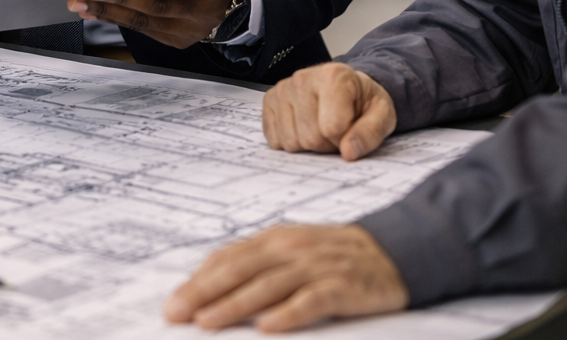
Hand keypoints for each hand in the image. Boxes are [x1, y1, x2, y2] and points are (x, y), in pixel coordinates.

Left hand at [67, 0, 234, 48]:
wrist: (227, 3)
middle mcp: (202, 13)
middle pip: (157, 7)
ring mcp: (188, 32)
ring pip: (144, 23)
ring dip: (109, 13)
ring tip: (81, 3)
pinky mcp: (175, 42)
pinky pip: (141, 31)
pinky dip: (114, 20)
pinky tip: (92, 12)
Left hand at [164, 225, 407, 331]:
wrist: (393, 251)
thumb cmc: (334, 256)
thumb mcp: (292, 251)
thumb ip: (257, 265)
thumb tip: (210, 286)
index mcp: (275, 239)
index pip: (228, 259)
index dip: (198, 280)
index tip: (173, 303)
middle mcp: (291, 249)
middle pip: (240, 271)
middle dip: (203, 293)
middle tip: (176, 314)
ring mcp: (316, 266)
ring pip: (267, 286)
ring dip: (234, 305)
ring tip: (207, 322)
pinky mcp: (342, 286)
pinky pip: (311, 301)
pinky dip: (287, 313)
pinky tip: (267, 327)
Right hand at [263, 62, 395, 161]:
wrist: (347, 86)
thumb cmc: (363, 101)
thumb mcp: (383, 114)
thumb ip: (371, 132)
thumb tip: (349, 152)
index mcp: (333, 76)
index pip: (332, 128)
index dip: (345, 139)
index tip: (352, 128)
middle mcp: (303, 78)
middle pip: (310, 137)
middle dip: (327, 143)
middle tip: (337, 130)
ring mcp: (283, 89)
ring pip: (291, 141)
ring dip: (308, 144)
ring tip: (320, 126)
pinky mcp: (270, 100)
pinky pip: (275, 139)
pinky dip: (291, 140)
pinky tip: (303, 126)